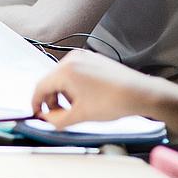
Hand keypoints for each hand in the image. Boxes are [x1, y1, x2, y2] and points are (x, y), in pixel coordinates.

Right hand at [30, 49, 159, 127]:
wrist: (141, 93)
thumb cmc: (114, 102)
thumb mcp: (81, 115)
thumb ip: (57, 120)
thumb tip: (46, 120)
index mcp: (65, 71)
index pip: (40, 87)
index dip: (36, 103)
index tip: (37, 114)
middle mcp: (71, 59)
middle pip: (52, 81)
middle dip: (53, 100)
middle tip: (59, 115)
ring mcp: (83, 57)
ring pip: (63, 77)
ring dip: (64, 94)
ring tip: (76, 107)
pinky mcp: (94, 59)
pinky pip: (76, 72)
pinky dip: (75, 86)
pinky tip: (86, 98)